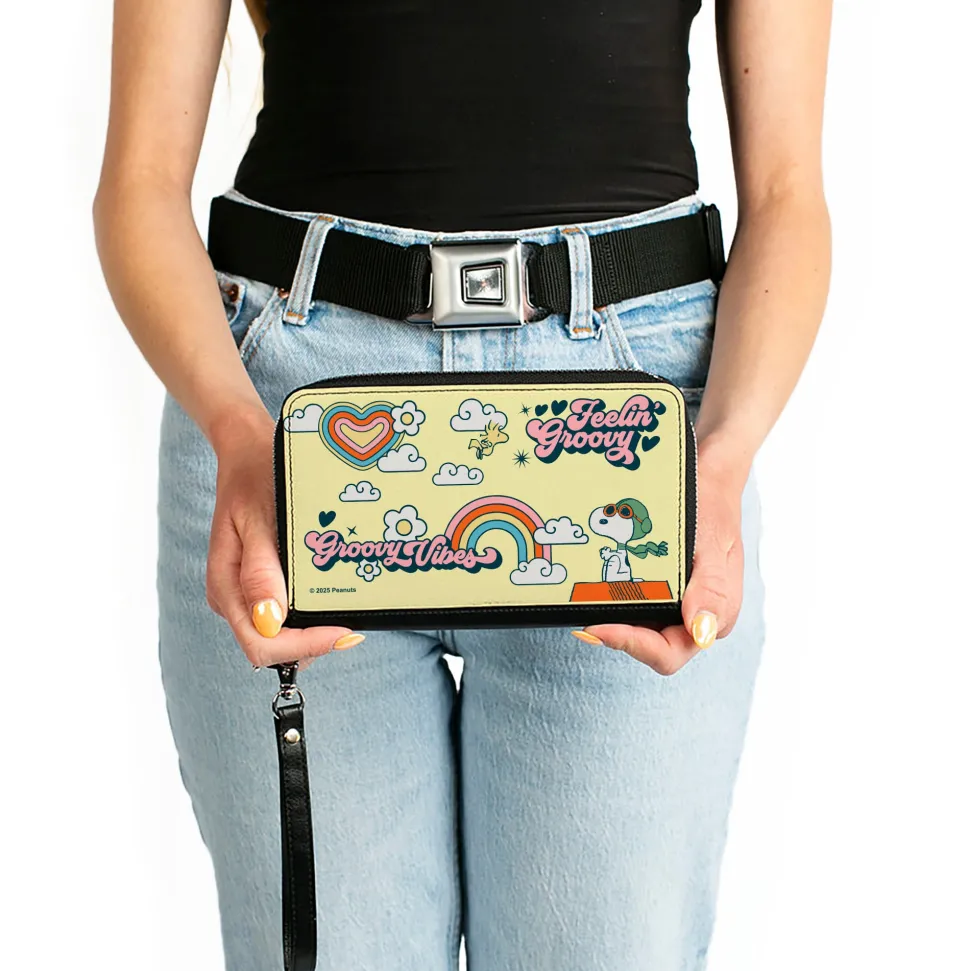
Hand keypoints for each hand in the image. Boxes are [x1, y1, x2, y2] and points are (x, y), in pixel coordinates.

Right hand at [205, 407, 362, 668]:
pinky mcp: (258, 588)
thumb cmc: (256, 480)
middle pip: (272, 648)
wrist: (249, 455)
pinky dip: (309, 618)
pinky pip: (284, 617)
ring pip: (279, 638)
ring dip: (313, 634)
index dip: (304, 645)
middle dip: (313, 644)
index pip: (262, 644)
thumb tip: (271, 621)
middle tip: (354, 626)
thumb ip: (262, 570)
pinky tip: (331, 601)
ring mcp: (245, 595)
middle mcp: (233, 598)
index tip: (343, 631)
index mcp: (226, 586)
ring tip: (347, 613)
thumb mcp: (259, 519)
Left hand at [577, 437, 748, 675]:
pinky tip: (592, 583)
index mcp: (714, 617)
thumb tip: (702, 632)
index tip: (598, 627)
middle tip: (580, 614)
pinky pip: (633, 605)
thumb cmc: (713, 509)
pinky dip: (613, 598)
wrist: (707, 482)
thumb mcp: (713, 543)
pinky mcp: (659, 593)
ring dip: (610, 617)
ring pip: (636, 628)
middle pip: (648, 646)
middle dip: (614, 633)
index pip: (668, 653)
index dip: (632, 645)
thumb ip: (712, 589)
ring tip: (580, 599)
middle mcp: (693, 619)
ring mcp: (675, 607)